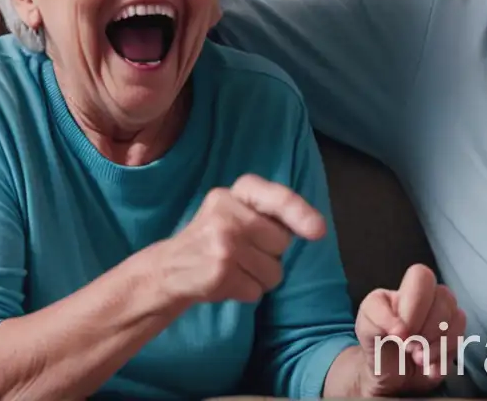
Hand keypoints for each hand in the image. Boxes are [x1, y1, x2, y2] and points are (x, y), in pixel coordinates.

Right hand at [153, 174, 325, 306]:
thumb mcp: (232, 211)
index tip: (318, 231)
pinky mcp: (221, 274)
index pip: (276, 197)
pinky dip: (248, 292)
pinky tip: (227, 282)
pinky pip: (259, 291)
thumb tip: (315, 227)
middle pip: (282, 241)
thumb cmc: (212, 238)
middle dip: (271, 252)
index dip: (300, 212)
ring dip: (261, 277)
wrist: (168, 269)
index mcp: (231, 194)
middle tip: (243, 251)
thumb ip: (267, 212)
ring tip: (235, 268)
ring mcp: (223, 245)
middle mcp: (226, 214)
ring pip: (274, 271)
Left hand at [354, 264, 465, 395]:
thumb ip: (377, 318)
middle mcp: (431, 298)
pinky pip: (461, 340)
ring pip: (457, 318)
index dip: (415, 306)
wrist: (387, 372)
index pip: (422, 276)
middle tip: (409, 348)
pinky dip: (443, 358)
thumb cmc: (376, 342)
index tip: (400, 333)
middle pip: (444, 298)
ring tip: (417, 359)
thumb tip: (401, 330)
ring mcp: (446, 317)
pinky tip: (428, 367)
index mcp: (407, 289)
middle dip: (425, 329)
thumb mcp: (365, 326)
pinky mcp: (454, 338)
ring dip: (435, 345)